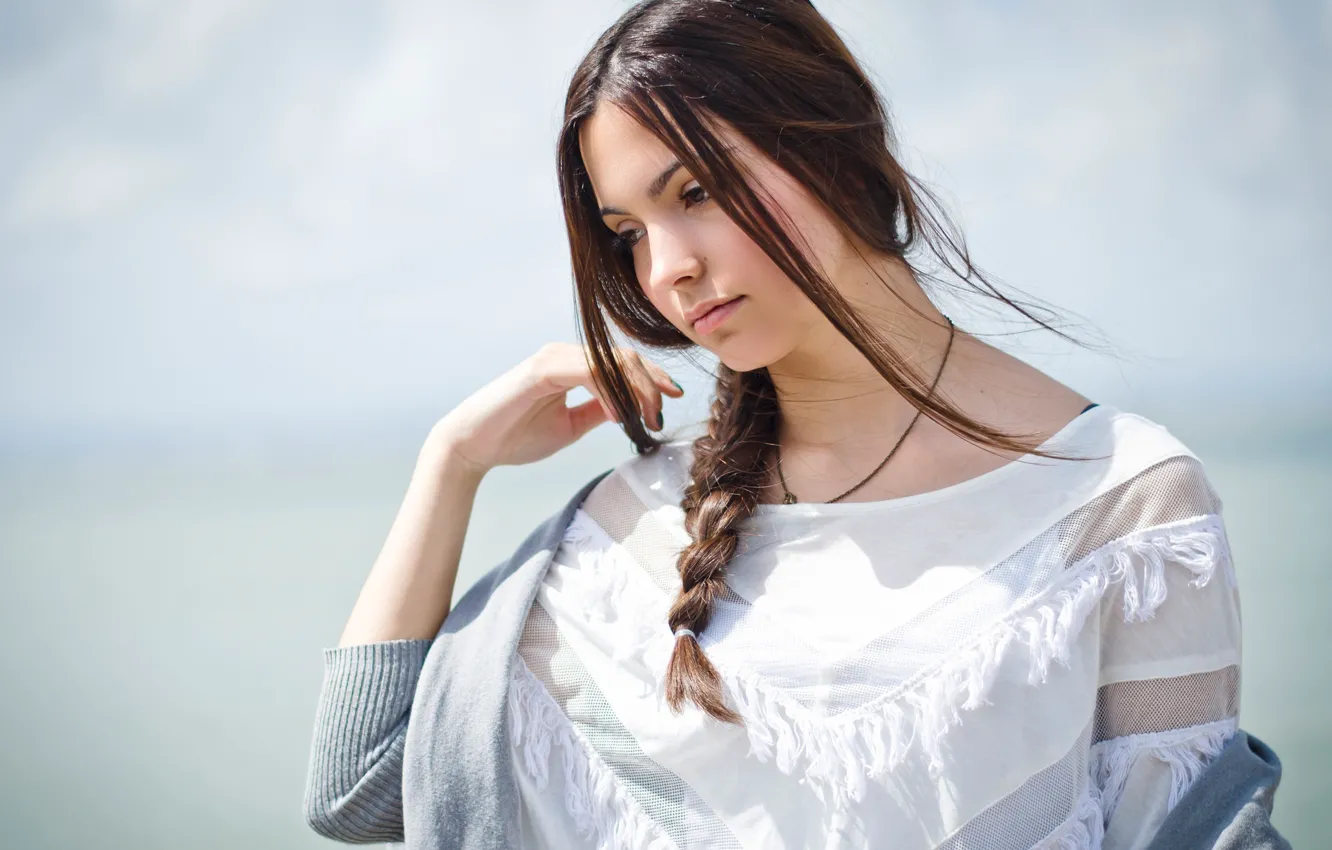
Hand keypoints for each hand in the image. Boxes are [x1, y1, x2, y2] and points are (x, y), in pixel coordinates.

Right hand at [428, 342, 683, 474]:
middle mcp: (565, 354)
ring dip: (637, 389)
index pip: (623, 362)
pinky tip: (618, 416)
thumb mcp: (572, 425)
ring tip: (645, 418)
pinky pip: (590, 371)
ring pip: (612, 361)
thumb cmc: (516, 436)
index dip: (652, 378)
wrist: (474, 447)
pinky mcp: (543, 368)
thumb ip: (599, 410)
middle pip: (625, 357)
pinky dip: (611, 392)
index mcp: (573, 366)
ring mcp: (554, 358)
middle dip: (652, 384)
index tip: (671, 400)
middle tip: (661, 415)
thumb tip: (630, 407)